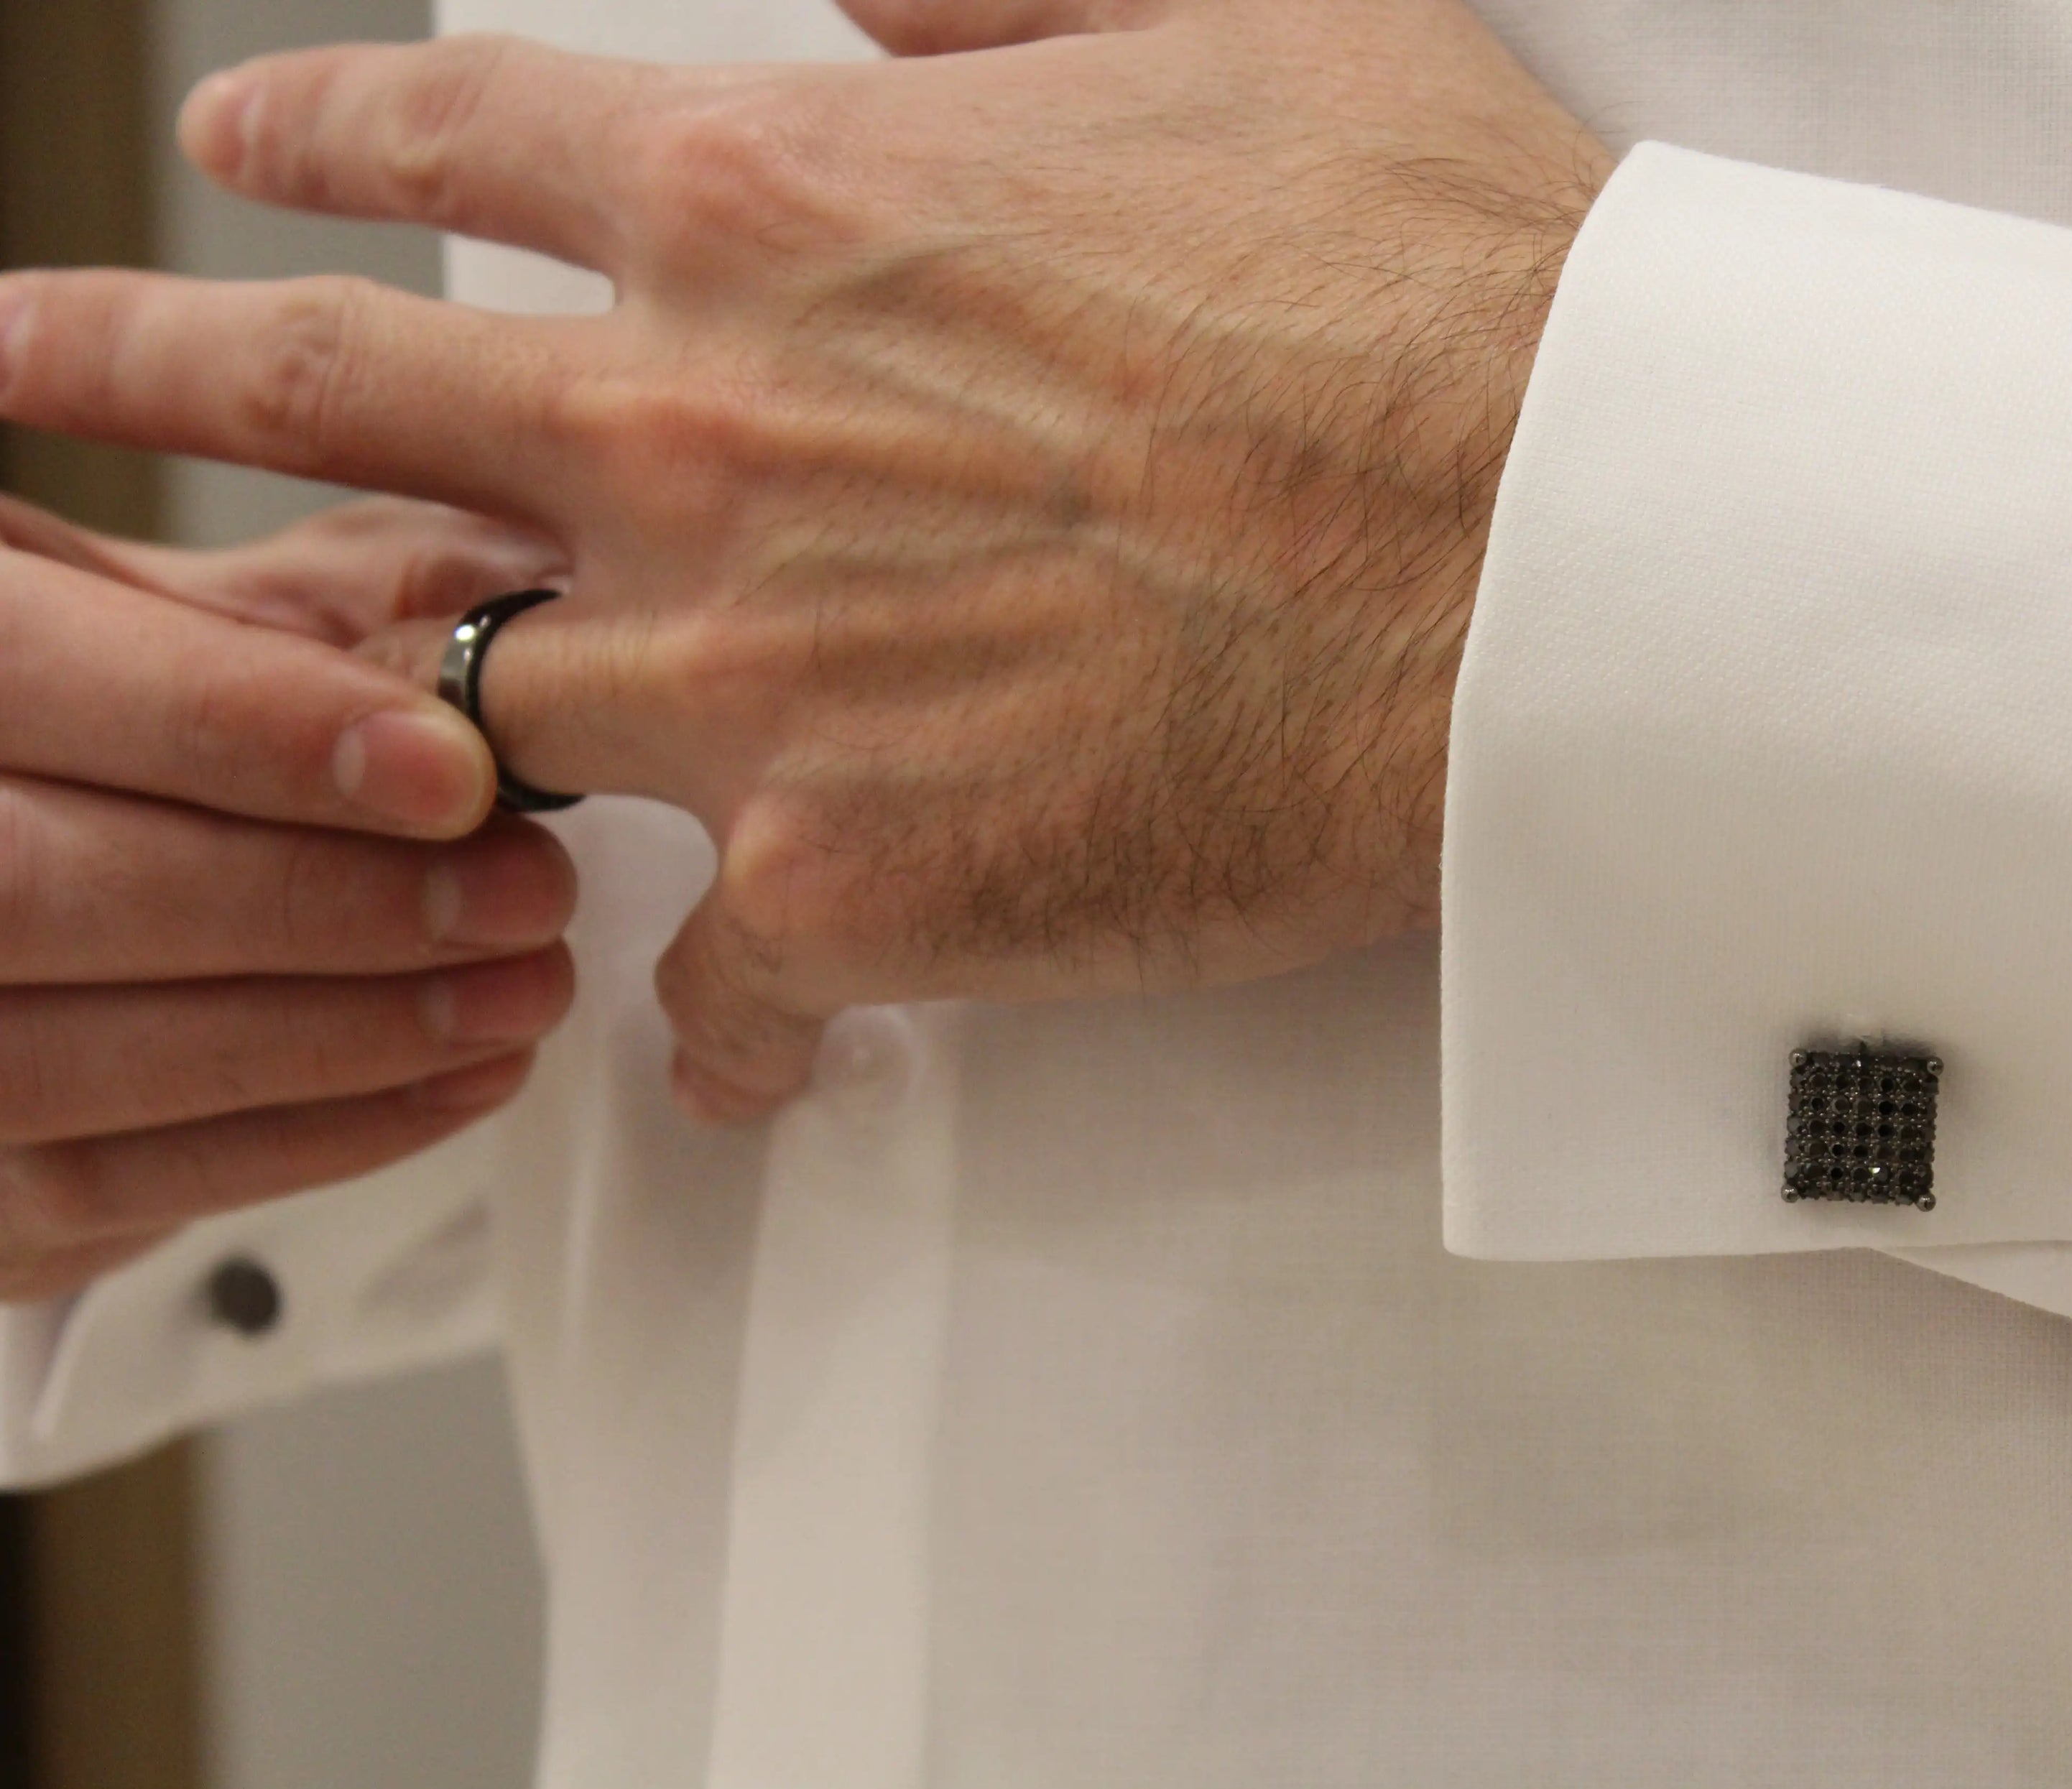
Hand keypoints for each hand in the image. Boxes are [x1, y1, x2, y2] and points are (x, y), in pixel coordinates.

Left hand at [0, 0, 1608, 1120]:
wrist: (1559, 557)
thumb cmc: (1434, 289)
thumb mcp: (1230, 25)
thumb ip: (1002, 1)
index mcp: (772, 201)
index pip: (444, 139)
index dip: (312, 135)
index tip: (235, 157)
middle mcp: (698, 430)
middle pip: (310, 408)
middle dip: (115, 377)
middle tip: (6, 388)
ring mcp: (748, 679)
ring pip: (461, 717)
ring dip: (400, 739)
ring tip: (350, 783)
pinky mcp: (851, 887)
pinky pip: (699, 981)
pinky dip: (702, 1016)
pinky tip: (720, 1044)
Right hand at [0, 494, 575, 1298]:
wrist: (58, 847)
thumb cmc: (152, 713)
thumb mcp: (221, 599)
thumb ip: (339, 603)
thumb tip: (509, 630)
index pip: (32, 671)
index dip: (241, 726)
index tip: (453, 768)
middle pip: (35, 889)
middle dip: (312, 902)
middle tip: (526, 893)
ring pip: (66, 1056)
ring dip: (333, 1034)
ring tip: (523, 989)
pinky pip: (109, 1180)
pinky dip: (311, 1135)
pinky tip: (461, 1076)